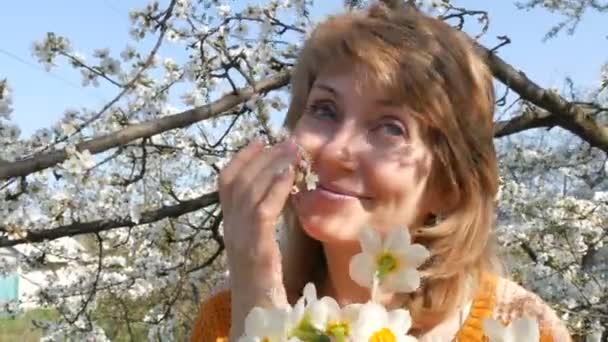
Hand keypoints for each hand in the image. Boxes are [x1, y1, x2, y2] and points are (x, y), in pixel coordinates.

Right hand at [218, 138, 298, 336]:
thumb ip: (265, 226)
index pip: (227, 184)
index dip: (242, 158)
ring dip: (271, 166)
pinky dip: (275, 189)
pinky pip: (262, 212)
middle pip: (237, 181)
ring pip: (249, 192)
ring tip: (291, 149)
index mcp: (231, 228)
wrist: (257, 320)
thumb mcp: (262, 249)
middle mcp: (230, 230)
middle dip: (261, 156)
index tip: (261, 139)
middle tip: (284, 139)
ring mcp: (240, 240)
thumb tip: (282, 198)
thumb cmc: (264, 287)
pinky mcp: (256, 250)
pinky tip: (289, 175)